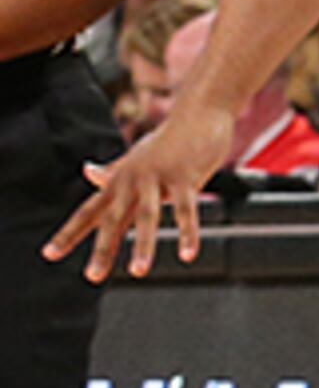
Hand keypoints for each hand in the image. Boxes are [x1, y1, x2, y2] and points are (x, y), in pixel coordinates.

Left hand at [47, 105, 232, 281]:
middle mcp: (133, 179)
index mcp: (121, 179)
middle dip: (102, 249)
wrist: (200, 112)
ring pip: (147, 215)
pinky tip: (188, 254)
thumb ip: (115, 169)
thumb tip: (88, 172)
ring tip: (138, 272)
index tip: (50, 255)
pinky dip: (187, 233)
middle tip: (93, 276)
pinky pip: (186, 209)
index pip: (89, 211)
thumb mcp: (137, 156)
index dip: (68, 233)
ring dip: (143, 246)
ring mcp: (158, 176)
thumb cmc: (171, 137)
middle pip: (112, 218)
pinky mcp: (185, 176)